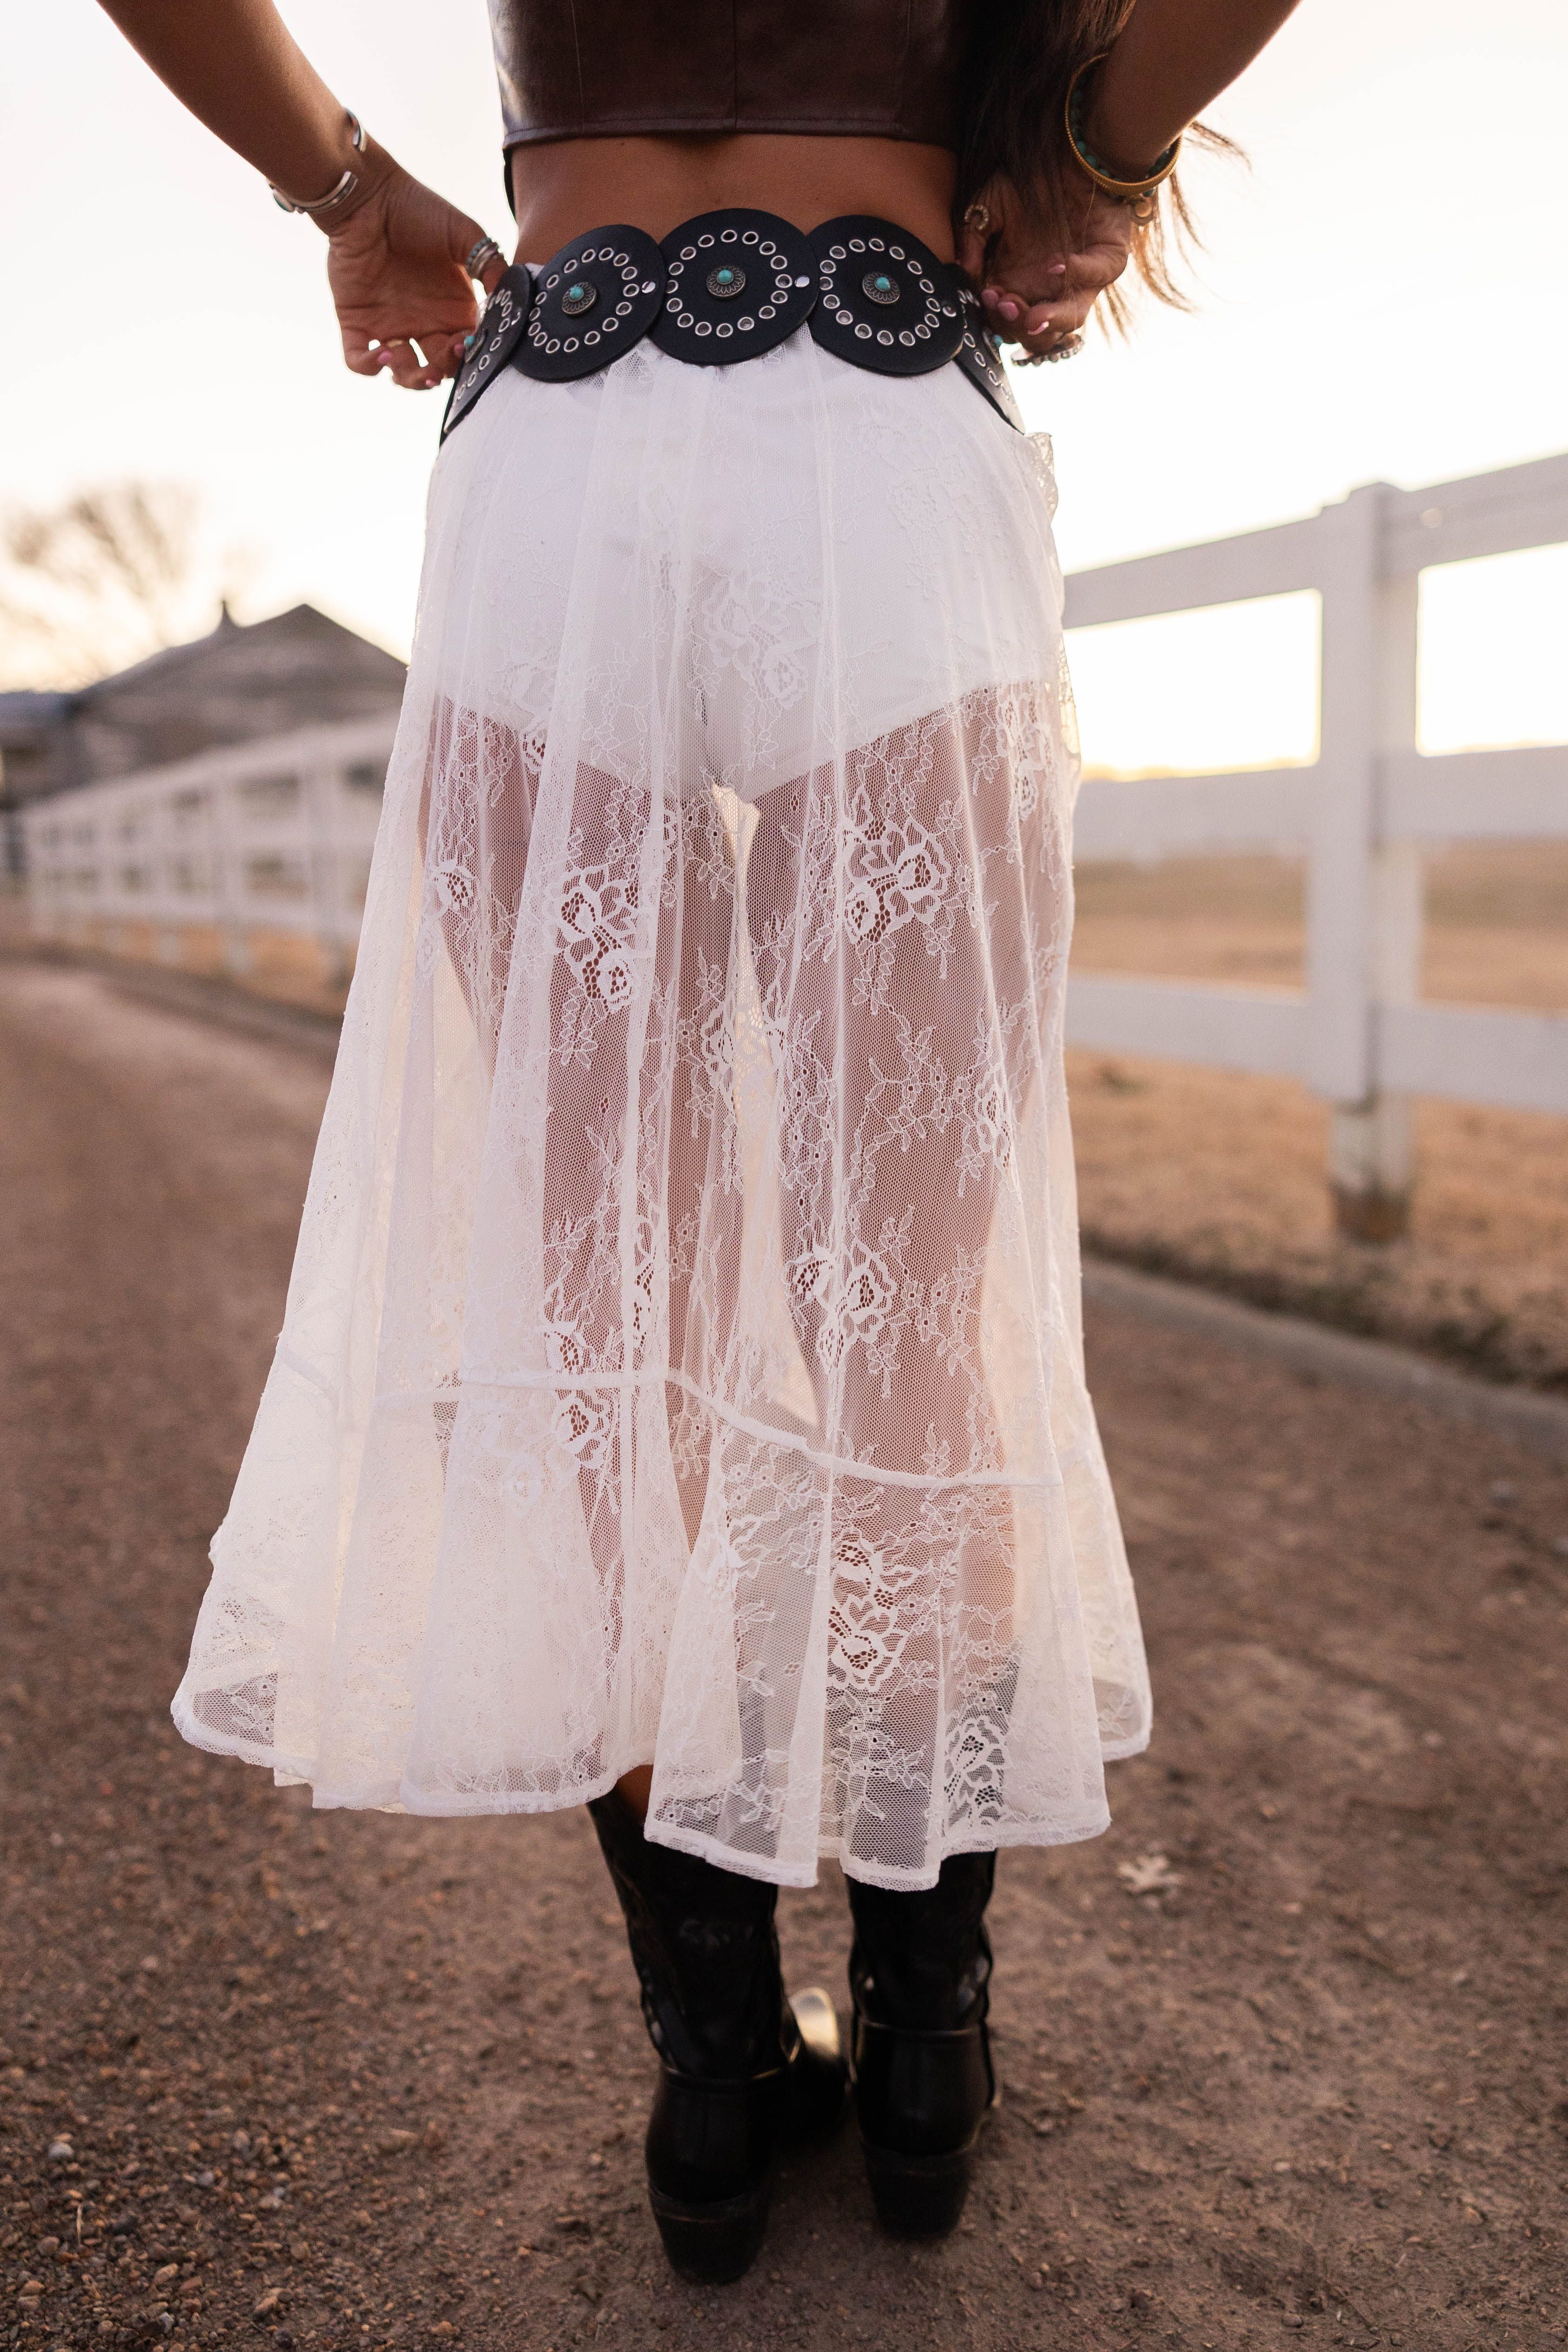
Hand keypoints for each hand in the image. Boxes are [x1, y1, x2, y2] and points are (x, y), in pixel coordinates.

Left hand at [324, 147, 507, 389]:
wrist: (369, 194)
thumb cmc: (418, 209)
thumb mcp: (466, 235)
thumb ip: (491, 267)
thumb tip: (510, 301)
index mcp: (451, 310)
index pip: (464, 350)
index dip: (467, 357)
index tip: (467, 346)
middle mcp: (423, 322)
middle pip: (436, 369)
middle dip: (439, 375)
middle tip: (439, 366)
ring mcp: (388, 324)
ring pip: (401, 373)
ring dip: (407, 379)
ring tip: (404, 361)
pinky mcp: (356, 321)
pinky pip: (357, 359)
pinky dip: (367, 367)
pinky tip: (381, 355)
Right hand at [957, 171, 1136, 359]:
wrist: (1074, 151)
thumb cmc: (1030, 183)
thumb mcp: (988, 206)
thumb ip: (972, 237)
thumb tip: (963, 272)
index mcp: (1020, 284)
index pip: (1007, 320)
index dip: (996, 317)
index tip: (987, 295)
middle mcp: (1051, 289)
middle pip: (1038, 333)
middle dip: (1019, 326)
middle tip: (1005, 305)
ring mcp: (1082, 278)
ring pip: (1073, 318)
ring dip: (1050, 320)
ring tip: (1031, 316)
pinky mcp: (1109, 257)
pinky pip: (1097, 275)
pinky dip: (1076, 274)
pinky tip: (1055, 265)